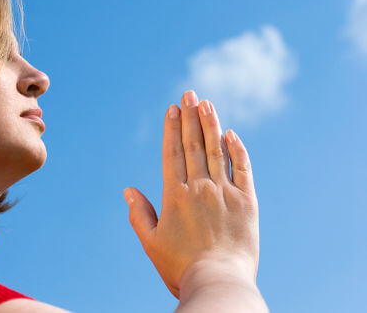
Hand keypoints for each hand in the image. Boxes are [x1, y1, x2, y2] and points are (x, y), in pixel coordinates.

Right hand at [123, 90, 259, 298]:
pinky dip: (237, 150)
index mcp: (175, 196)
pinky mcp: (247, 202)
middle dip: (190, 117)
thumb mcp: (151, 242)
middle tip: (188, 93)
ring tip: (206, 103)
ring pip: (217, 150)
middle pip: (194, 145)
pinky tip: (232, 134)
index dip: (171, 128)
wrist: (218, 282)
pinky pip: (243, 169)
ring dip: (211, 124)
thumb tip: (127, 190)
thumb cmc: (180, 267)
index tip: (172, 108)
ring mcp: (225, 193)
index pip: (172, 153)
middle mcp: (200, 188)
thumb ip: (139, 214)